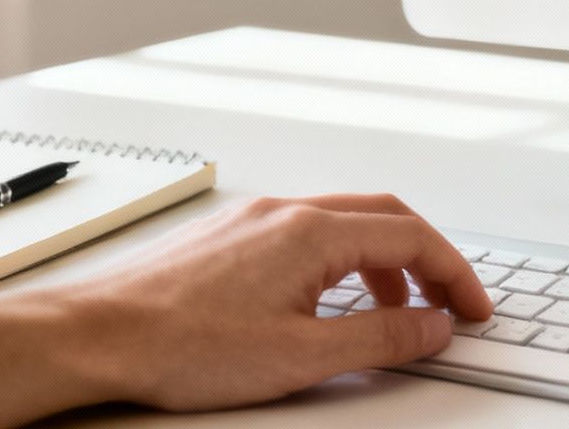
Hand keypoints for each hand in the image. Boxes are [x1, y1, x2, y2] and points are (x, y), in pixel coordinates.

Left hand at [64, 193, 493, 411]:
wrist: (95, 335)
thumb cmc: (179, 344)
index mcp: (311, 232)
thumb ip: (381, 340)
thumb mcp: (301, 357)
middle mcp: (285, 211)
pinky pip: (305, 235)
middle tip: (447, 306)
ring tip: (391, 316)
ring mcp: (253, 219)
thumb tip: (433, 327)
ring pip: (343, 224)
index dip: (454, 273)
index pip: (411, 234)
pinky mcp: (228, 237)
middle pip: (384, 217)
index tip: (472, 309)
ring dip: (382, 264)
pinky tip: (327, 305)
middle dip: (426, 261)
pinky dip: (339, 264)